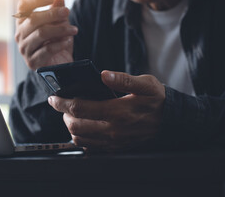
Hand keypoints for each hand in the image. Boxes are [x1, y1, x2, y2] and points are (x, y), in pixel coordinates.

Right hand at [15, 0, 77, 69]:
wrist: (60, 65)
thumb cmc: (57, 43)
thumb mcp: (60, 25)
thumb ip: (58, 12)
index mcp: (23, 23)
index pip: (23, 7)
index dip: (35, 0)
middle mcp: (20, 35)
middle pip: (33, 19)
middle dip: (52, 14)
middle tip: (67, 12)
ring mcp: (25, 49)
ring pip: (41, 33)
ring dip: (60, 29)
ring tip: (74, 30)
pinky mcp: (32, 62)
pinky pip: (47, 49)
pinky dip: (60, 44)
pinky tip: (68, 41)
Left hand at [48, 71, 165, 150]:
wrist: (170, 121)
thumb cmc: (157, 100)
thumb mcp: (145, 84)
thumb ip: (123, 79)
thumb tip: (104, 75)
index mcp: (118, 112)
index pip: (79, 108)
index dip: (62, 102)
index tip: (53, 97)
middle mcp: (113, 130)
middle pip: (75, 126)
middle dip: (63, 115)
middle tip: (62, 105)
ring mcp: (113, 142)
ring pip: (80, 139)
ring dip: (71, 127)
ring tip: (72, 115)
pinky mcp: (115, 148)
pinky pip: (90, 148)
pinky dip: (81, 138)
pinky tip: (83, 127)